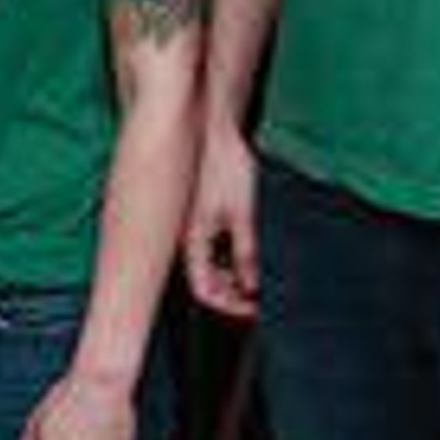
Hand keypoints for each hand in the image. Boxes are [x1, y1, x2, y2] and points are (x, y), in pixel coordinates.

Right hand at [185, 128, 260, 319]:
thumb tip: (250, 284)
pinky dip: (222, 259)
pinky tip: (241, 256)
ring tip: (251, 278)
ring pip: (203, 267)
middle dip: (229, 295)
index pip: (204, 290)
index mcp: (192, 242)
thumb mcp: (243, 212)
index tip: (254, 309)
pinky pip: (204, 250)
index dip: (229, 306)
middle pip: (202, 283)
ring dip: (226, 277)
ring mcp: (187, 230)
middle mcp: (184, 240)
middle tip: (256, 299)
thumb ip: (245, 250)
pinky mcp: (193, 218)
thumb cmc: (226, 166)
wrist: (213, 131)